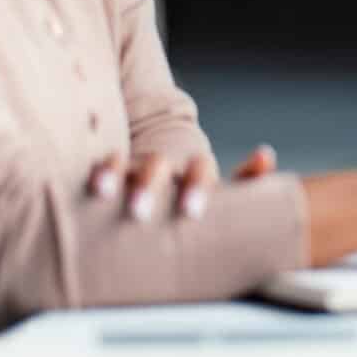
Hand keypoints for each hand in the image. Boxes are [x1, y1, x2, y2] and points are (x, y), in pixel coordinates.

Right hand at [85, 144, 278, 222]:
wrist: (163, 144)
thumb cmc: (197, 183)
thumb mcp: (222, 186)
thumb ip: (247, 178)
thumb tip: (265, 155)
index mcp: (194, 172)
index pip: (199, 173)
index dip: (196, 189)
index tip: (191, 212)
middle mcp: (165, 165)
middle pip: (158, 168)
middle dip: (149, 187)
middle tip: (139, 212)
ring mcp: (137, 167)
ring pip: (122, 167)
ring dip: (117, 175)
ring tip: (104, 192)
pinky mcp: (114, 172)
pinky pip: (104, 166)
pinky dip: (101, 172)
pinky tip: (91, 184)